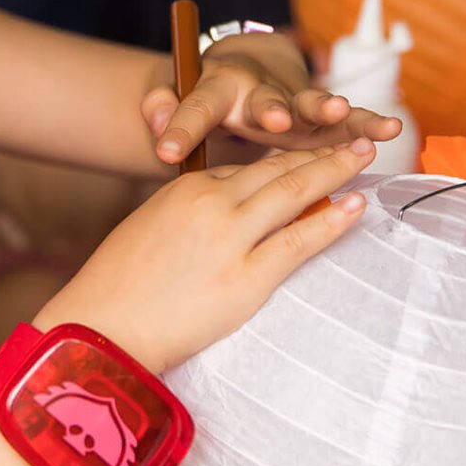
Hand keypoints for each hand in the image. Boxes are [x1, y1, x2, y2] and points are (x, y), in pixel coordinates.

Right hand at [37, 142, 376, 371]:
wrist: (101, 327)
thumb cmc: (115, 290)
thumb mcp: (147, 231)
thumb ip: (184, 217)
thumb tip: (217, 220)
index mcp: (184, 190)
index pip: (243, 171)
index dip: (283, 163)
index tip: (310, 156)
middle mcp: (210, 203)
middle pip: (276, 169)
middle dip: (320, 152)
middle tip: (355, 138)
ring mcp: (230, 238)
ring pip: (293, 192)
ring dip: (335, 170)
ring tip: (364, 155)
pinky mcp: (246, 278)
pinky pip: (299, 241)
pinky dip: (331, 220)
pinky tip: (356, 206)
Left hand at [142, 32, 401, 166]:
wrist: (250, 68)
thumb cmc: (207, 95)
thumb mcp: (177, 97)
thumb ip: (161, 106)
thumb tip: (153, 120)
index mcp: (217, 89)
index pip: (195, 108)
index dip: (180, 128)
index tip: (166, 152)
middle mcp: (259, 90)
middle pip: (263, 100)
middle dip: (270, 109)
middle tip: (273, 119)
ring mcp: (295, 101)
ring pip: (312, 104)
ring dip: (326, 107)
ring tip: (339, 110)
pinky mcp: (323, 115)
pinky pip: (348, 120)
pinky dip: (367, 123)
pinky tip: (390, 130)